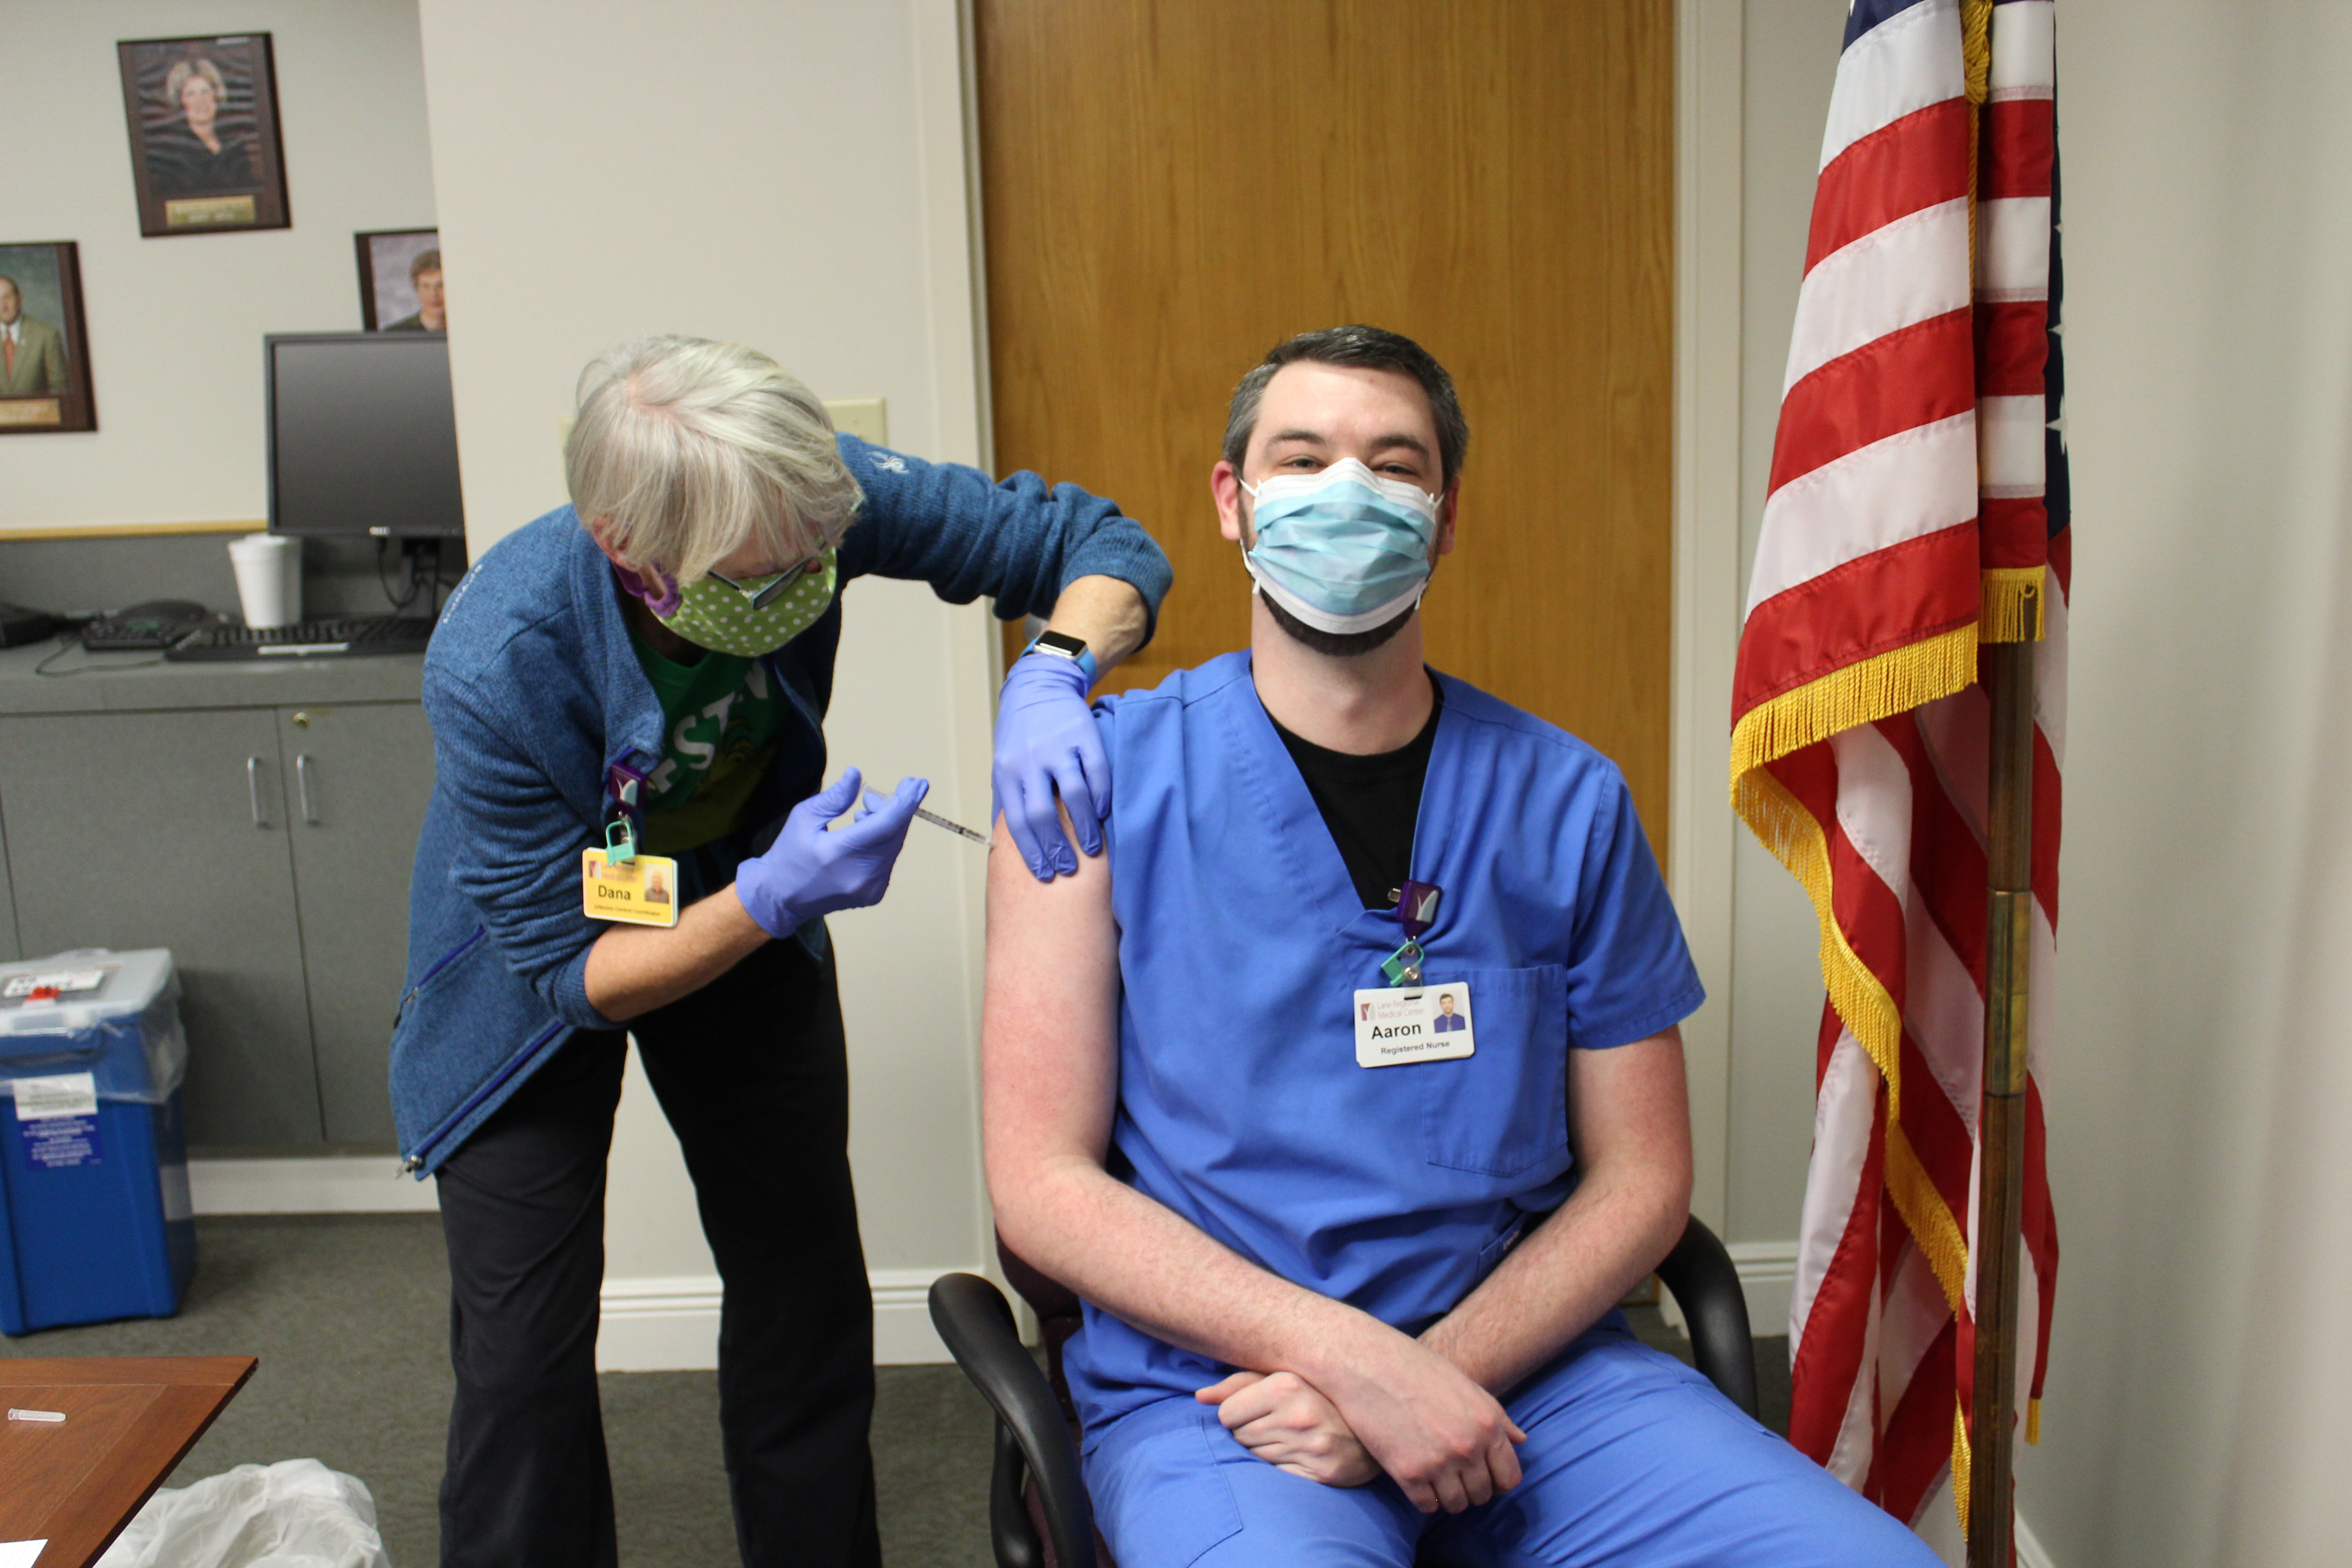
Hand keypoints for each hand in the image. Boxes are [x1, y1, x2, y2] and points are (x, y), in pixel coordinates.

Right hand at [733, 768, 928, 936]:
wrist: (780, 898)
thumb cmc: (789, 853)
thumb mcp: (803, 818)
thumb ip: (834, 797)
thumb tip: (857, 775)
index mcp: (839, 854)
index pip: (886, 824)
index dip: (906, 801)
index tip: (918, 783)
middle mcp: (861, 876)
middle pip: (895, 834)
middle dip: (897, 808)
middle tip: (887, 791)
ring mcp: (870, 889)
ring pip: (894, 846)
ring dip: (889, 824)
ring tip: (866, 809)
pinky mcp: (874, 895)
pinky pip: (888, 859)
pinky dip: (884, 841)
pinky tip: (865, 832)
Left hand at [993, 652, 1107, 880]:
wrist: (1039, 686)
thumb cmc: (1021, 735)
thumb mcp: (1006, 764)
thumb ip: (1012, 797)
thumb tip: (1014, 844)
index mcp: (1007, 772)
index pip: (1018, 821)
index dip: (1033, 852)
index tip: (1045, 875)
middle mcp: (1030, 760)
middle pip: (1043, 814)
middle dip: (1057, 848)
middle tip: (1069, 869)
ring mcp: (1057, 746)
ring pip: (1073, 796)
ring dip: (1083, 828)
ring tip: (1091, 848)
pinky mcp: (1083, 734)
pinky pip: (1097, 772)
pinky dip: (1101, 796)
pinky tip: (1102, 812)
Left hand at [1197, 1371, 1376, 1487]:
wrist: (1370, 1426)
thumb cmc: (1316, 1396)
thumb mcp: (1280, 1378)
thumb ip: (1237, 1385)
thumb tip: (1200, 1397)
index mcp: (1286, 1384)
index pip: (1226, 1414)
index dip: (1236, 1414)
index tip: (1255, 1410)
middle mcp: (1298, 1414)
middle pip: (1239, 1436)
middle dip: (1250, 1431)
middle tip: (1276, 1424)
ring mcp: (1311, 1446)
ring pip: (1255, 1456)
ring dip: (1265, 1449)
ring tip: (1289, 1437)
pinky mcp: (1320, 1472)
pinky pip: (1275, 1475)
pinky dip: (1281, 1468)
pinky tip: (1298, 1454)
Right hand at [1317, 1335, 1526, 1513]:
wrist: (1368, 1363)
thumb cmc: (1417, 1368)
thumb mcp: (1466, 1385)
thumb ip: (1497, 1416)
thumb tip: (1521, 1440)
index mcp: (1487, 1423)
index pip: (1510, 1477)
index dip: (1497, 1482)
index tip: (1483, 1477)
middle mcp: (1469, 1446)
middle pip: (1482, 1494)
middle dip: (1470, 1488)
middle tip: (1452, 1474)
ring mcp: (1439, 1462)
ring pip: (1456, 1505)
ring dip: (1447, 1497)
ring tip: (1434, 1478)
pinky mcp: (1408, 1473)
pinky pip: (1427, 1506)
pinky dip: (1423, 1499)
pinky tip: (1415, 1480)